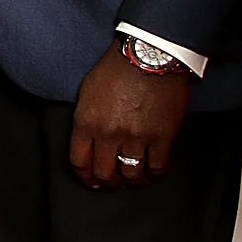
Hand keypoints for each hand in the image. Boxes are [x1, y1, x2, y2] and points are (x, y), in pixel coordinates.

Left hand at [69, 47, 191, 190]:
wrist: (149, 56)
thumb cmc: (117, 69)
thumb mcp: (88, 93)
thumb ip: (87, 119)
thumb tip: (89, 140)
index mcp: (86, 122)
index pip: (79, 161)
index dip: (85, 177)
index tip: (90, 181)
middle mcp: (108, 133)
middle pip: (104, 173)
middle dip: (107, 183)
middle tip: (113, 185)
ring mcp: (136, 137)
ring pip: (131, 175)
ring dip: (132, 182)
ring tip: (134, 182)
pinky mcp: (162, 137)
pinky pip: (158, 167)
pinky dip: (155, 176)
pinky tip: (153, 174)